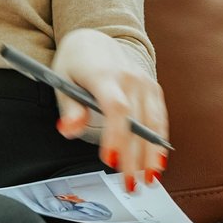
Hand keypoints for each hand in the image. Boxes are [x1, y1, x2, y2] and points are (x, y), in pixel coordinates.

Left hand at [52, 29, 168, 190]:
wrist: (97, 38)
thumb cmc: (76, 62)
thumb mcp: (62, 79)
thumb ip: (69, 107)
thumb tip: (68, 129)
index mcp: (104, 74)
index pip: (115, 108)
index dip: (115, 136)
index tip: (109, 161)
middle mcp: (129, 77)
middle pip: (137, 122)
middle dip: (134, 156)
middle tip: (130, 184)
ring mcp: (144, 82)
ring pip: (153, 123)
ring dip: (152, 154)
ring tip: (149, 179)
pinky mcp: (153, 88)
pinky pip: (160, 118)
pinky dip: (160, 141)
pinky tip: (157, 162)